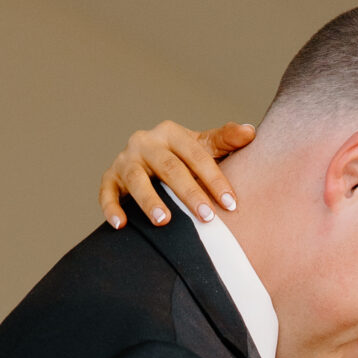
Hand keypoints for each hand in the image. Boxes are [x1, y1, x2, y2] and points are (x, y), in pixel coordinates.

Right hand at [98, 119, 255, 229]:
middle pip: (169, 168)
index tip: (231, 203)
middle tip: (206, 217)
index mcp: (172, 133)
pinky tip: (121, 225)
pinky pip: (107, 192)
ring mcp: (126, 160)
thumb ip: (225, 140)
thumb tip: (250, 132)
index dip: (214, 179)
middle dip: (189, 193)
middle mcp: (146, 142)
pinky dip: (112, 208)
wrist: (148, 159)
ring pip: (137, 179)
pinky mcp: (110, 177)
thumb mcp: (202, 146)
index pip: (196, 155)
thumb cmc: (182, 157)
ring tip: (164, 221)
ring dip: (149, 201)